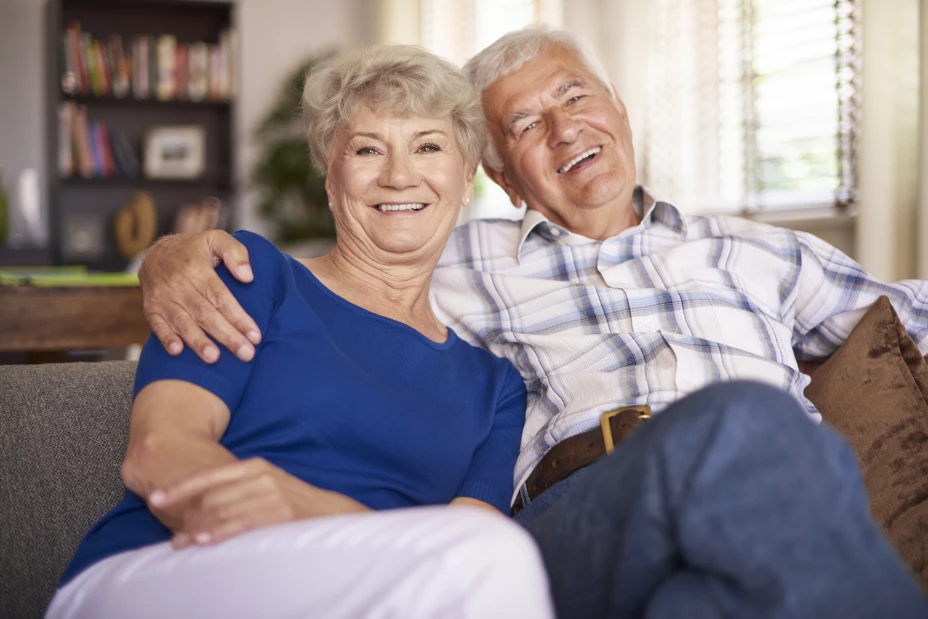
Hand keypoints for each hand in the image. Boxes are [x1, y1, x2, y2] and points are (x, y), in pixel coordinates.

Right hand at [139, 231, 260, 362]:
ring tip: (215, 358)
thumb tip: (248, 277)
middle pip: (206, 314)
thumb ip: (235, 253)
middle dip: (227, 336)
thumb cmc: (195, 250)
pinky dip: (166, 338)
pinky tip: (178, 352)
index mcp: (197, 269)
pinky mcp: (151, 309)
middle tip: (247, 354)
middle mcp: (179, 285)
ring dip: (198, 342)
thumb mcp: (216, 239)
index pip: (221, 297)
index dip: (239, 317)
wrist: (155, 254)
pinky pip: (157, 325)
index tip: (255, 335)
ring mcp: (163, 298)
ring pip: (183, 323)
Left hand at [149, 458, 368, 547]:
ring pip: (222, 510)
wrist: (332, 514)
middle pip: (211, 496)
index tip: (155, 499)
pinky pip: (240, 522)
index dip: (179, 487)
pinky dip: (219, 532)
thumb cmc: (294, 506)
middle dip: (187, 516)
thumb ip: (237, 493)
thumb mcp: (266, 490)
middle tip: (172, 536)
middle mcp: (260, 475)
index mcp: (254, 466)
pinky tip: (204, 540)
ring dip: (198, 528)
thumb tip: (201, 507)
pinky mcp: (279, 511)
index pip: (208, 475)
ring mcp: (270, 492)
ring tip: (182, 543)